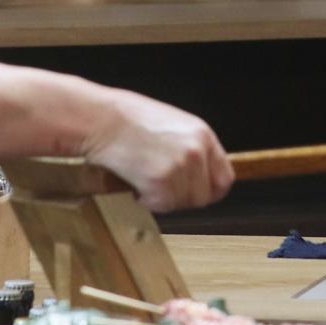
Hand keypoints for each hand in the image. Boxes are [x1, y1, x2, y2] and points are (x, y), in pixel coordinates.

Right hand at [87, 90, 234, 211]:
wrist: (101, 119)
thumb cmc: (128, 120)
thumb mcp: (173, 126)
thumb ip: (192, 149)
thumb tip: (200, 177)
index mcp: (203, 135)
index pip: (224, 179)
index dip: (209, 191)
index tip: (195, 194)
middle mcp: (196, 151)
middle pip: (202, 197)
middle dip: (180, 197)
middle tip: (159, 185)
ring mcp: (180, 167)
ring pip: (180, 204)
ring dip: (161, 198)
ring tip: (143, 177)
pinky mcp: (160, 181)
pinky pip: (160, 205)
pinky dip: (146, 199)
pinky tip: (135, 181)